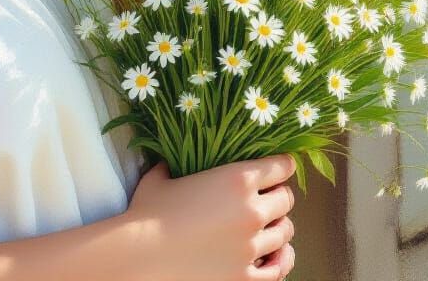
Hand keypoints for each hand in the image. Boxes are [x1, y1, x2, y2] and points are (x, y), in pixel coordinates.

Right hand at [124, 153, 296, 280]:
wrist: (140, 257)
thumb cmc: (147, 215)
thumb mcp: (161, 177)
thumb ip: (174, 164)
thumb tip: (171, 158)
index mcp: (236, 180)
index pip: (279, 167)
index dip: (282, 164)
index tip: (281, 165)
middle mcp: (251, 212)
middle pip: (286, 200)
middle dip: (280, 196)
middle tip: (272, 196)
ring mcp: (251, 248)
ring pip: (285, 233)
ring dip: (280, 226)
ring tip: (272, 225)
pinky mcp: (246, 278)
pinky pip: (278, 269)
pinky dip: (281, 260)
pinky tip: (276, 254)